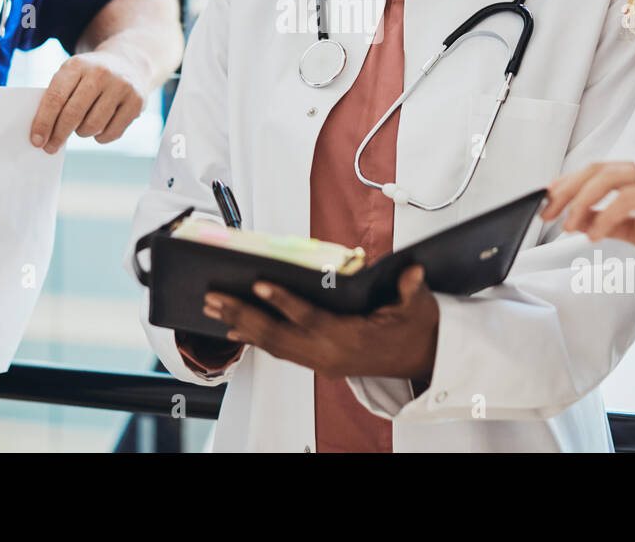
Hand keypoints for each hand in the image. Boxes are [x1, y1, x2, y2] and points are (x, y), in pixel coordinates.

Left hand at [30, 48, 148, 152]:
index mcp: (77, 65)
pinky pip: (112, 132)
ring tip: (81, 127)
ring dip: (82, 133)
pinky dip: (100, 137)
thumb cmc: (90, 76)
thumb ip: (57, 98)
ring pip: (93, 126)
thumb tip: (43, 134)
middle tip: (51, 147)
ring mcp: (121, 87)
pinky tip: (99, 129)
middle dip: (58, 135)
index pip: (56, 98)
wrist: (128, 63)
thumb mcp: (72, 75)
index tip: (36, 141)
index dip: (43, 122)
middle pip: (73, 114)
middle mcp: (101, 73)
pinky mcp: (137, 102)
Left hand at [204, 266, 439, 383]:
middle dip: (243, 315)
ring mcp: (321, 362)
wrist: (421, 358)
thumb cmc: (415, 329)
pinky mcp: (317, 362)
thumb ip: (412, 289)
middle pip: (279, 336)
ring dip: (241, 326)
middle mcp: (330, 355)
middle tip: (214, 298)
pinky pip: (280, 351)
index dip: (283, 302)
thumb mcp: (419, 307)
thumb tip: (413, 271)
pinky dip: (254, 339)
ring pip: (274, 345)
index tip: (259, 284)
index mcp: (351, 339)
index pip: (310, 319)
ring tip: (213, 309)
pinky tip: (234, 328)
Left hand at [541, 161, 634, 285]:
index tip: (546, 203)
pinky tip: (593, 235)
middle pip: (597, 170)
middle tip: (548, 213)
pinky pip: (630, 198)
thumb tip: (577, 219)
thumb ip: (608, 222)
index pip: (595, 172)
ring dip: (582, 202)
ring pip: (610, 178)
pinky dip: (606, 215)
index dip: (567, 185)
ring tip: (569, 225)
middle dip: (568, 191)